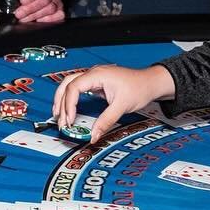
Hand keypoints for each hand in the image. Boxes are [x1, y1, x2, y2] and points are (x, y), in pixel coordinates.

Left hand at [0, 0, 63, 22]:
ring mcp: (56, 1)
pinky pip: (58, 16)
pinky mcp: (59, 10)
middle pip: (45, 0)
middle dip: (31, 9)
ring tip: (23, 20)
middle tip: (19, 14)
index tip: (22, 0)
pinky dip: (49, 20)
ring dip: (36, 15)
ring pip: (50, 9)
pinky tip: (38, 22)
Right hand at [52, 64, 173, 140]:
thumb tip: (93, 136)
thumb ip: (106, 121)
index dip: (69, 105)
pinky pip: (78, 88)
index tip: (70, 121)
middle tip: (60, 121)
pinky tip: (69, 109)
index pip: (74, 88)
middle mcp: (93, 73)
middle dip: (60, 102)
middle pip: (66, 84)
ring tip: (59, 116)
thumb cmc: (139, 88)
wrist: (150, 82)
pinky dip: (70, 98)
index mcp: (97, 74)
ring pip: (70, 84)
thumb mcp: (122, 106)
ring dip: (62, 99)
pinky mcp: (96, 82)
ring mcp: (94, 77)